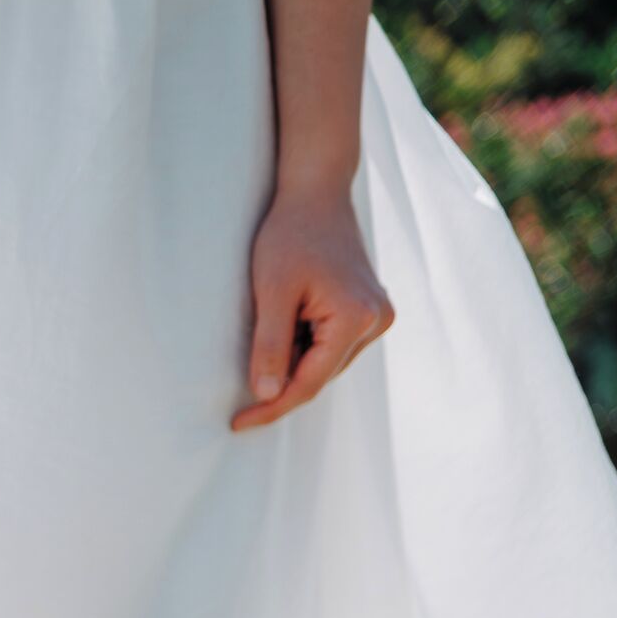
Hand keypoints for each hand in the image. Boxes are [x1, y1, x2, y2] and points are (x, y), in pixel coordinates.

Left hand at [230, 186, 394, 430]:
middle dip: (280, 382)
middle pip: (319, 375)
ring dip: (291, 362)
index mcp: (357, 318)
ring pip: (325, 363)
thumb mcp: (272, 292)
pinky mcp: (369, 310)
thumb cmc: (290, 235)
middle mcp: (377, 321)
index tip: (238, 423)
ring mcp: (378, 315)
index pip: (310, 383)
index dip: (271, 407)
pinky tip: (285, 323)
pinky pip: (331, 345)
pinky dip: (303, 347)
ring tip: (268, 326)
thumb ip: (271, 346)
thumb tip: (268, 394)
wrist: (316, 194)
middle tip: (239, 377)